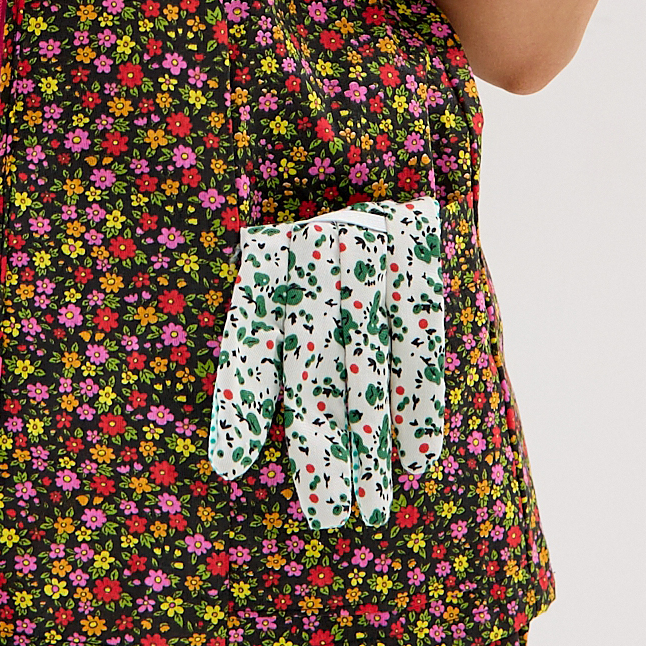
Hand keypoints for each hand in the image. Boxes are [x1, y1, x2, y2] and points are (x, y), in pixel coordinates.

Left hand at [206, 198, 445, 531]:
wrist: (353, 127)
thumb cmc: (295, 201)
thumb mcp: (258, 240)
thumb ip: (251, 311)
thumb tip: (224, 404)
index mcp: (268, 264)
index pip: (249, 343)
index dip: (240, 406)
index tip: (229, 467)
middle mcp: (317, 275)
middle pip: (317, 377)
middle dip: (322, 451)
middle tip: (328, 518)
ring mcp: (370, 274)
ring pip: (369, 374)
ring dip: (372, 447)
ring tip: (371, 510)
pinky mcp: (416, 268)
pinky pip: (420, 345)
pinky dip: (421, 402)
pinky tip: (419, 459)